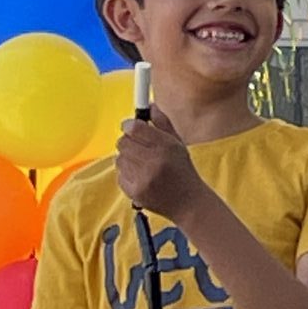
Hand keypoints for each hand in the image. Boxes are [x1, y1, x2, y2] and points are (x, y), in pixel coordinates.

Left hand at [115, 104, 204, 220]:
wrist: (188, 203)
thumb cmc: (183, 170)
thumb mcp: (178, 143)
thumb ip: (162, 123)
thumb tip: (149, 105)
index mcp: (165, 147)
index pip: (135, 128)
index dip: (129, 125)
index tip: (130, 126)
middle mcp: (153, 162)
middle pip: (123, 142)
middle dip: (128, 141)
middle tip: (138, 146)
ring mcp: (143, 179)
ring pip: (119, 158)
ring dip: (127, 159)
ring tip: (142, 164)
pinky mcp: (135, 192)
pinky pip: (119, 174)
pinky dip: (127, 174)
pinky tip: (141, 177)